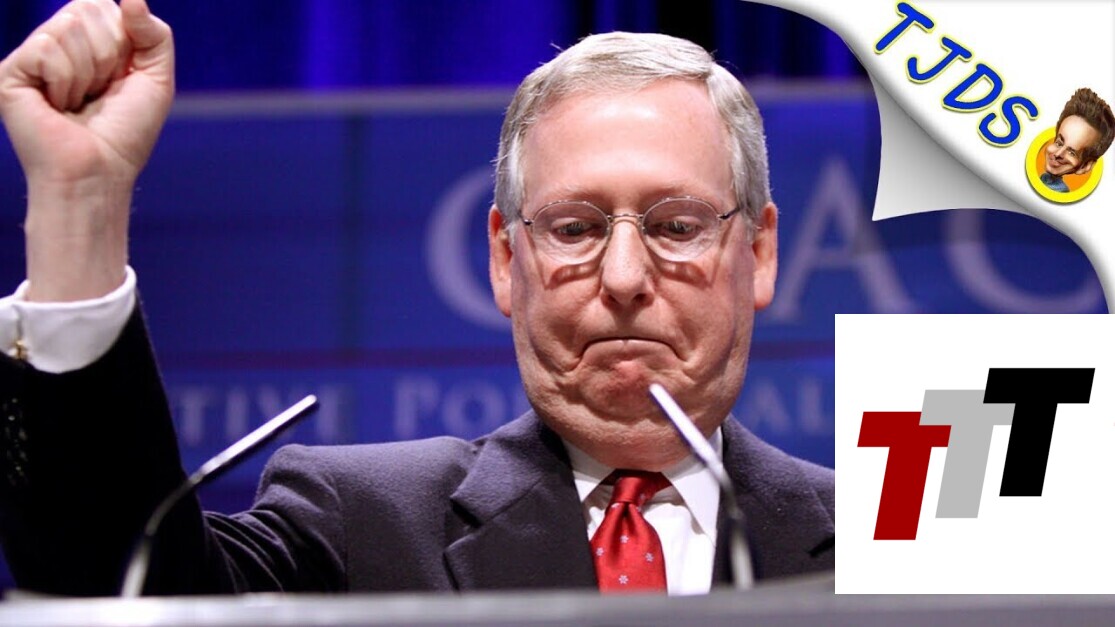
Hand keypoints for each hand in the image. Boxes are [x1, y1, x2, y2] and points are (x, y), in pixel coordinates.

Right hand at [0, 0, 173, 300]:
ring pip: (68, 26)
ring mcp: (32, 57)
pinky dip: (65, 81)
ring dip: (87, 73)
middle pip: (87, 8)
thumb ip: (154, 34)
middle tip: (98, 93)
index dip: (124, 43)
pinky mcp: (10, 71)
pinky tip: (58, 106)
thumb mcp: (156, 79)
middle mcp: (56, 43)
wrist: (99, 171)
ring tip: (77, 103)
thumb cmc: (125, 132)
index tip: (119, 79)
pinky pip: (48, 48)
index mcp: (88, 41)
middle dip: (107, 55)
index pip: (106, 6)